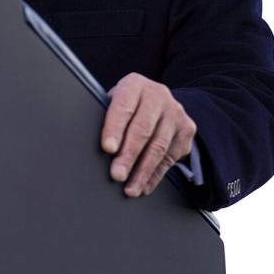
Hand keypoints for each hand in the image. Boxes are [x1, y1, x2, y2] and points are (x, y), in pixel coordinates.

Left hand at [100, 73, 196, 197]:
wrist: (160, 101)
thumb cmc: (127, 105)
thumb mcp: (115, 101)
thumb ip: (106, 116)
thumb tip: (87, 143)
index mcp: (134, 84)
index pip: (123, 107)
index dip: (114, 129)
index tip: (107, 149)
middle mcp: (158, 95)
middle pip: (142, 129)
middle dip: (128, 155)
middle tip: (117, 175)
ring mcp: (175, 112)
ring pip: (159, 146)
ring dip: (142, 171)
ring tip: (130, 188)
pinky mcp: (186, 130)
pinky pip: (170, 157)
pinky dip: (155, 175)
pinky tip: (144, 185)